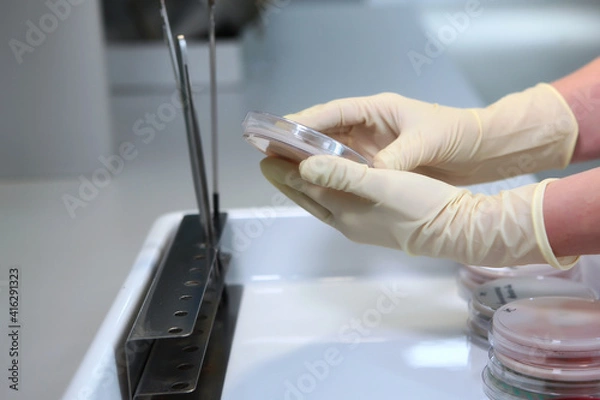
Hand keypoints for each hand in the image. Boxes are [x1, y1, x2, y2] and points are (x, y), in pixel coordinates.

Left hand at [260, 155, 578, 269]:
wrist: (457, 231)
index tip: (265, 156)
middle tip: (269, 164)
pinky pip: (337, 206)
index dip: (284, 172)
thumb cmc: (421, 205)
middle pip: (309, 199)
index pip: (306, 187)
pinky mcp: (374, 225)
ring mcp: (360, 226)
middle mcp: (347, 222)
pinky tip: (329, 185)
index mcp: (346, 211)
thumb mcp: (382, 184)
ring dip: (305, 187)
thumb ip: (342, 175)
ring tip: (292, 172)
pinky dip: (325, 192)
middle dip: (288, 181)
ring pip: (322, 203)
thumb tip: (304, 166)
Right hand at [285, 84, 577, 184]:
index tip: (280, 132)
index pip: (333, 113)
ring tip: (284, 170)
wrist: (481, 150)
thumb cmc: (456, 134)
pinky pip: (347, 166)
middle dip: (300, 142)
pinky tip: (315, 183)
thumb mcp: (424, 142)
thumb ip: (395, 159)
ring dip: (312, 159)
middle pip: (327, 131)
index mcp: (377, 109)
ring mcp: (373, 144)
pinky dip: (331, 173)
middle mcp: (370, 125)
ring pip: (333, 150)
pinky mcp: (379, 162)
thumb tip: (368, 176)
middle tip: (270, 153)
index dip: (305, 122)